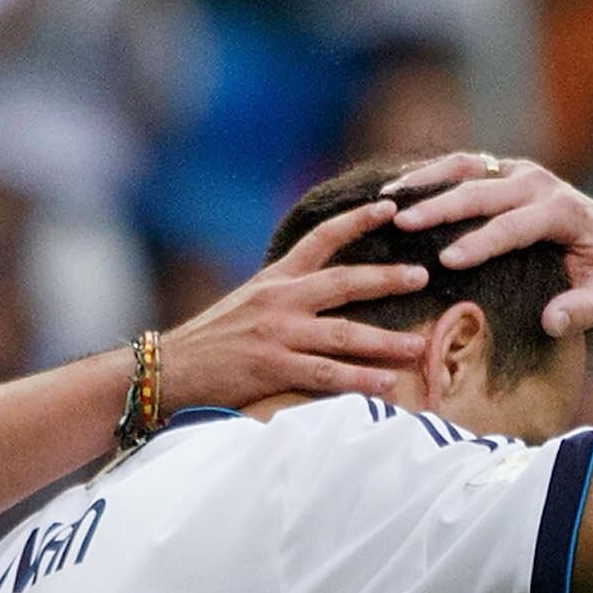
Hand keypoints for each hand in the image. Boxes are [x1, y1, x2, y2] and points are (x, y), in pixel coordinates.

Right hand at [164, 199, 432, 406]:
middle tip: (423, 276)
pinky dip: (359, 380)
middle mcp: (280, 300)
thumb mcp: (247, 303)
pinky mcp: (273, 368)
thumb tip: (321, 290)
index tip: (390, 207)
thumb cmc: (211, 342)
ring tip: (417, 345)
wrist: (168, 369)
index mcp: (275, 279)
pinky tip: (386, 385)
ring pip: (343, 334)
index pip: (321, 238)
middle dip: (387, 279)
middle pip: (344, 282)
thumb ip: (284, 294)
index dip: (357, 221)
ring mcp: (278, 335)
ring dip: (384, 341)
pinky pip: (326, 375)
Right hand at [383, 153, 592, 338]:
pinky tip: (396, 192)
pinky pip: (462, 166)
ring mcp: (518, 172)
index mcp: (562, 212)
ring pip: (466, 167)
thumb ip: (582, 311)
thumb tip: (553, 321)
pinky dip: (429, 175)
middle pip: (481, 191)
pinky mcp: (503, 171)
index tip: (446, 262)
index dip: (479, 243)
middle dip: (438, 207)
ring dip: (425, 181)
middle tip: (399, 224)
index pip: (513, 227)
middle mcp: (538, 183)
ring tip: (386, 200)